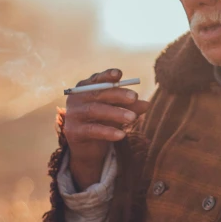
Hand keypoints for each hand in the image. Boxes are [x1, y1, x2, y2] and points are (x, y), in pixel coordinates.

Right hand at [64, 68, 148, 190]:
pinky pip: (92, 130)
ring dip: (116, 113)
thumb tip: (147, 104)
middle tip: (134, 97)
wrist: (86, 146)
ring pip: (95, 110)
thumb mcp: (118, 111)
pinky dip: (108, 132)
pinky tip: (122, 135)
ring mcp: (73, 114)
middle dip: (117, 94)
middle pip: (98, 93)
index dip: (107, 75)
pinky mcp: (73, 131)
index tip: (119, 74)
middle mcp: (77, 98)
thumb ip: (130, 106)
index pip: (97, 78)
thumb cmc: (103, 121)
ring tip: (133, 118)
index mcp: (87, 88)